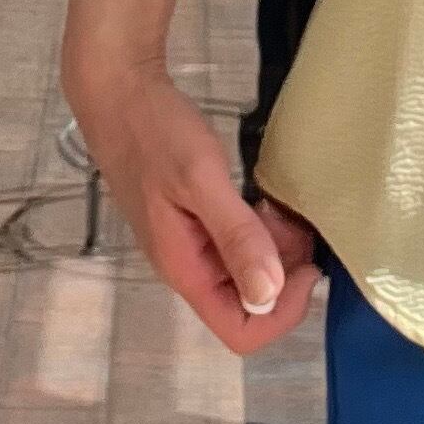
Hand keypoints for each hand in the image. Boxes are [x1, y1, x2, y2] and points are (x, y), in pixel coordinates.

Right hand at [65, 50, 318, 355]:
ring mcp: (190, 244)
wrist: (117, 92)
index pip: (240, 331)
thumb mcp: (201, 178)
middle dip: (284, 273)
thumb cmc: (153, 131)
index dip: (282, 310)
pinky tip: (263, 198)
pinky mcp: (194, 221)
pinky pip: (237, 244)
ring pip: (245, 272)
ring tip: (279, 206)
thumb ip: (235, 235)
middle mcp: (187, 266)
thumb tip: (268, 293)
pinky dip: (261, 230)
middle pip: (247, 304)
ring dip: (275, 250)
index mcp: (185, 268)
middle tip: (294, 224)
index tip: (305, 263)